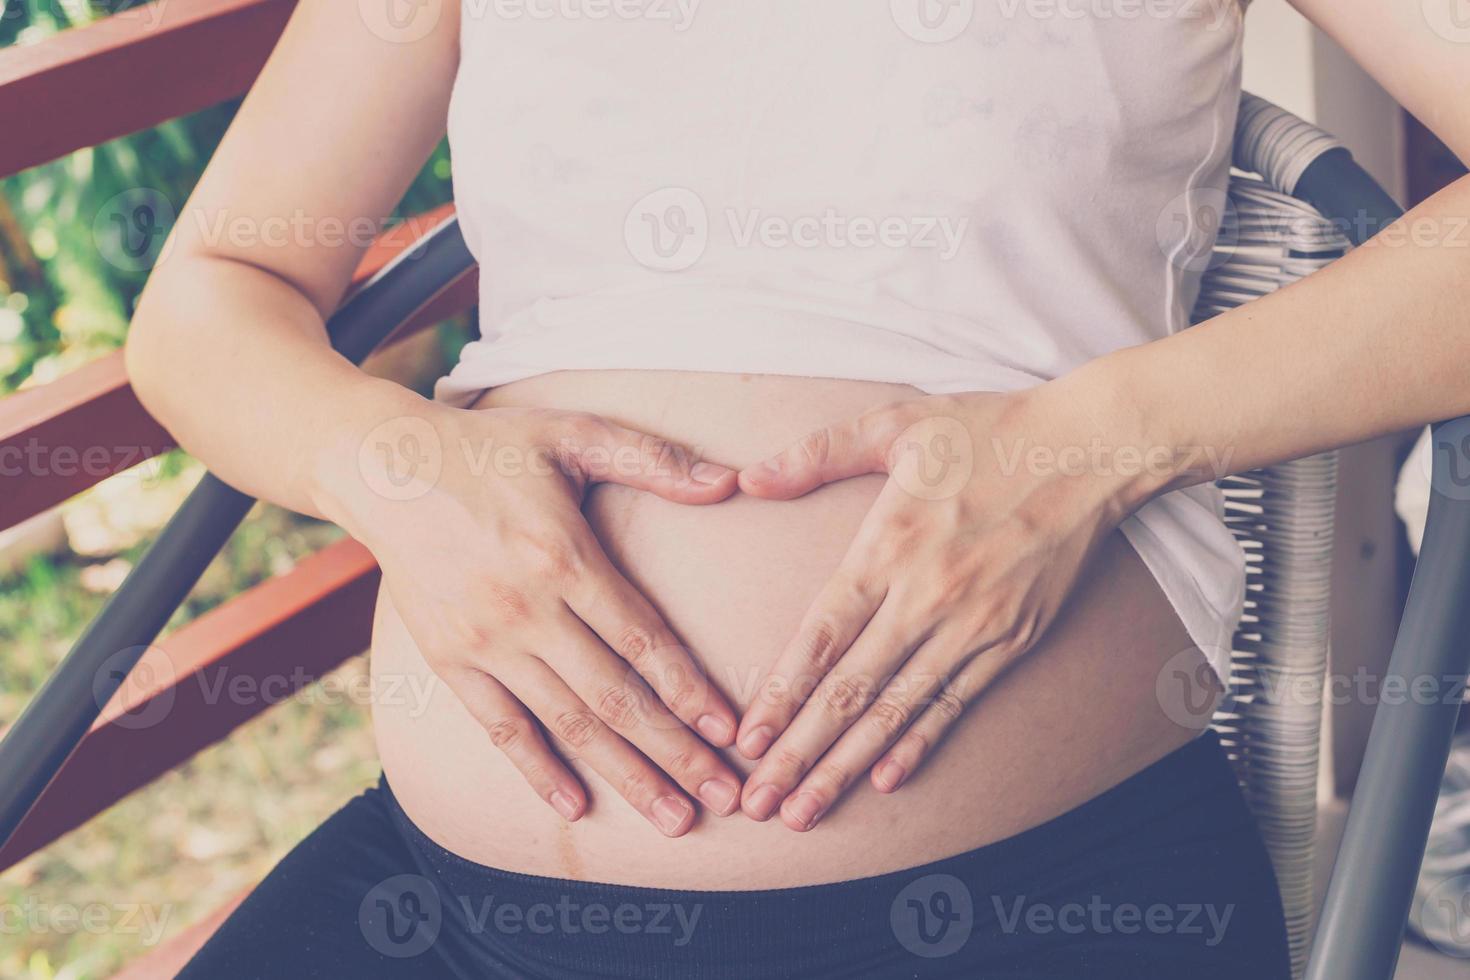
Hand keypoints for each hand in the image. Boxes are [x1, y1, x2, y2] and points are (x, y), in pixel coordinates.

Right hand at [325, 403, 745, 836]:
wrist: (380, 466)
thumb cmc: (488, 449)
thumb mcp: (572, 435)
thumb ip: (654, 460)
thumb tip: (730, 481)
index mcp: (564, 556)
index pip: (643, 640)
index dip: (690, 691)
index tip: (730, 734)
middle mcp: (527, 609)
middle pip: (616, 696)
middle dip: (676, 753)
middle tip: (725, 798)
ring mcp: (485, 641)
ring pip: (568, 722)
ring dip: (625, 775)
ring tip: (674, 817)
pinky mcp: (448, 660)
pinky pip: (500, 727)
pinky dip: (538, 770)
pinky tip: (577, 807)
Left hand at [733, 388, 1155, 830]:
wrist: (1092, 449)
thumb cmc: (988, 430)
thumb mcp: (894, 424)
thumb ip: (817, 454)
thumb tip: (748, 478)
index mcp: (887, 548)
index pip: (820, 639)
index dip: (780, 696)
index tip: (745, 741)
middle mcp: (926, 597)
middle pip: (849, 692)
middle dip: (798, 754)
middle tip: (758, 803)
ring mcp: (973, 626)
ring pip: (897, 711)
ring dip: (846, 766)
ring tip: (805, 811)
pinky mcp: (1013, 639)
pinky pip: (955, 703)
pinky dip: (918, 744)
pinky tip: (885, 779)